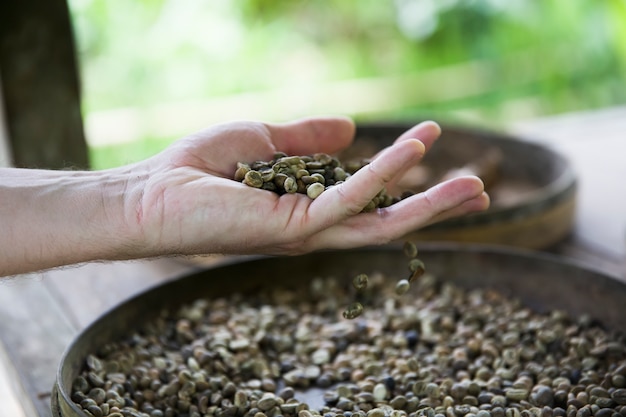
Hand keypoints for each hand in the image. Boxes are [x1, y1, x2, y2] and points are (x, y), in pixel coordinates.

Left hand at [130, 116, 488, 255]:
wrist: (151, 193)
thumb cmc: (200, 170)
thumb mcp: (265, 143)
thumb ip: (308, 139)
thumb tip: (351, 126)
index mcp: (308, 208)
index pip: (369, 200)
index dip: (406, 186)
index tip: (436, 163)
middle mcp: (314, 227)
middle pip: (387, 222)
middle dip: (433, 208)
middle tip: (478, 192)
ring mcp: (307, 232)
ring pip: (381, 221)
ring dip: (427, 200)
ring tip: (473, 183)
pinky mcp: (295, 228)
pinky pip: (350, 198)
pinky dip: (385, 173)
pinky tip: (414, 150)